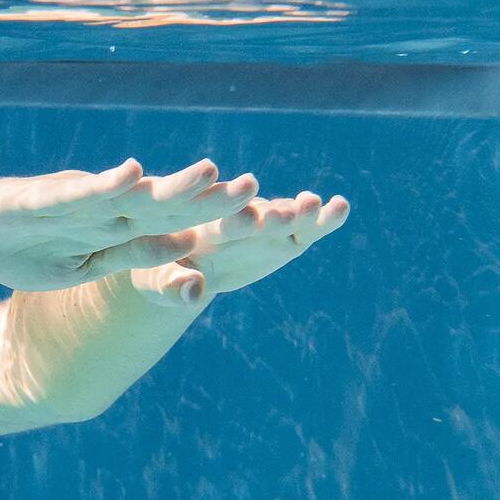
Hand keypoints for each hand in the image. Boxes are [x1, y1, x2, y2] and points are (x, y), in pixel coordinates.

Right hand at [0, 158, 257, 290]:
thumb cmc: (20, 248)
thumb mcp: (82, 267)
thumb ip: (130, 256)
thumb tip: (189, 261)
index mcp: (112, 225)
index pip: (174, 222)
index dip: (215, 220)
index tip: (266, 218)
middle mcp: (96, 206)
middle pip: (161, 202)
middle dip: (206, 197)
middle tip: (256, 189)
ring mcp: (65, 201)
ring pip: (125, 194)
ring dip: (165, 185)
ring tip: (210, 173)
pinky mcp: (30, 200)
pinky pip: (71, 195)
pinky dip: (101, 186)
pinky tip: (130, 175)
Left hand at [129, 191, 350, 306]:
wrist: (180, 266)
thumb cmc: (161, 273)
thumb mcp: (159, 282)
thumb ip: (174, 285)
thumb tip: (193, 294)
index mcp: (199, 228)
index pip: (219, 223)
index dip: (233, 221)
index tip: (248, 219)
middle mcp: (235, 220)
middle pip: (257, 217)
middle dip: (271, 216)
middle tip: (286, 213)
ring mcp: (263, 227)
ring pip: (285, 218)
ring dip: (299, 213)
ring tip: (314, 205)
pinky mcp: (283, 238)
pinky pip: (305, 230)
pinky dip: (322, 219)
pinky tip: (340, 207)